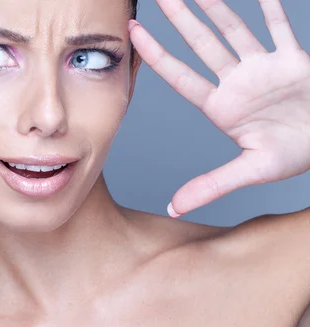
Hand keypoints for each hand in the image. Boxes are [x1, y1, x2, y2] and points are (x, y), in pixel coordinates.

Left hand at [129, 0, 309, 217]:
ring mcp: (263, 67)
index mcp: (221, 107)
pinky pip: (279, 26)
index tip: (133, 32)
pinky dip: (270, 6)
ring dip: (214, 7)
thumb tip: (176, 208)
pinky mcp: (292, 58)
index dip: (156, 54)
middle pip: (201, 44)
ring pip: (233, 29)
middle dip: (180, 20)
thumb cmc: (294, 155)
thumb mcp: (252, 171)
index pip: (180, 75)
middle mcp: (236, 82)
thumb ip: (213, 184)